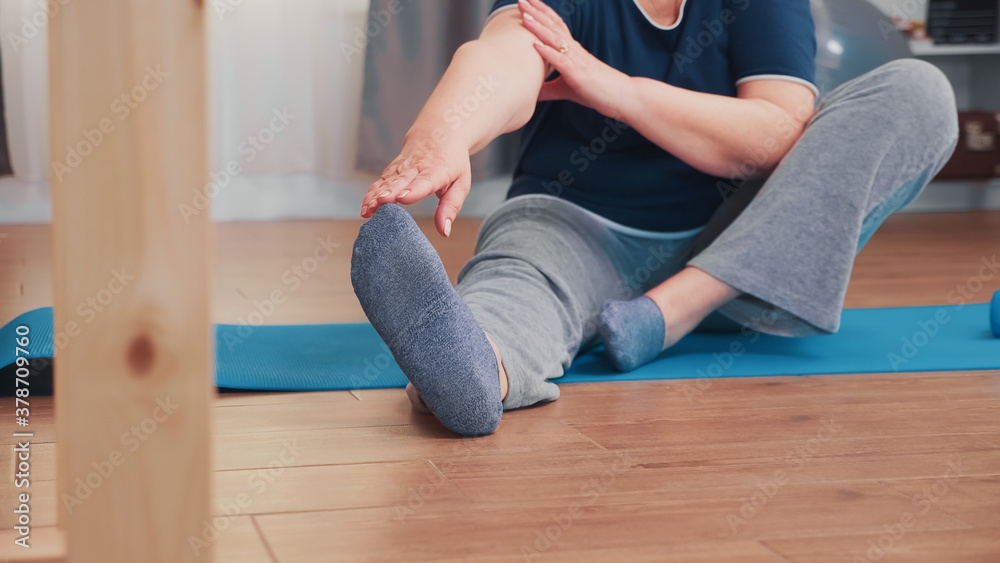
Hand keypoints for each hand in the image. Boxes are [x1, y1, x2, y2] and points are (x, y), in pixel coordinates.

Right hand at [360, 137, 471, 236]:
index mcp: (437, 170)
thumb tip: (444, 231)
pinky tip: (365, 208)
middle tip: (381, 202)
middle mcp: (416, 167)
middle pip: (401, 180)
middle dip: (389, 192)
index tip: (402, 199)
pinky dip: (371, 194)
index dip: (413, 190)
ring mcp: (401, 167)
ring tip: (367, 211)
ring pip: (387, 181)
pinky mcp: (392, 170)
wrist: (439, 133)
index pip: (424, 181)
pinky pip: (380, 182)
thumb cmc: (452, 163)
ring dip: (375, 195)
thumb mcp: (460, 184)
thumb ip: (451, 207)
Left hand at [518, 0, 633, 119]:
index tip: (527, 3)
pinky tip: (536, 45)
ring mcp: (576, 60)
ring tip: (525, 16)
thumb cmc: (594, 90)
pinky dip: (548, 52)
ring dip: (539, 27)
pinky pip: (561, 60)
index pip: (555, 26)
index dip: (541, 13)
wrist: (619, 95)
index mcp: (571, 50)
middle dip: (536, 12)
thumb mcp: (566, 89)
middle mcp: (573, 50)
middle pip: (553, 26)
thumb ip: (548, 89)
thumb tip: (531, 94)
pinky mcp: (578, 74)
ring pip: (555, 39)